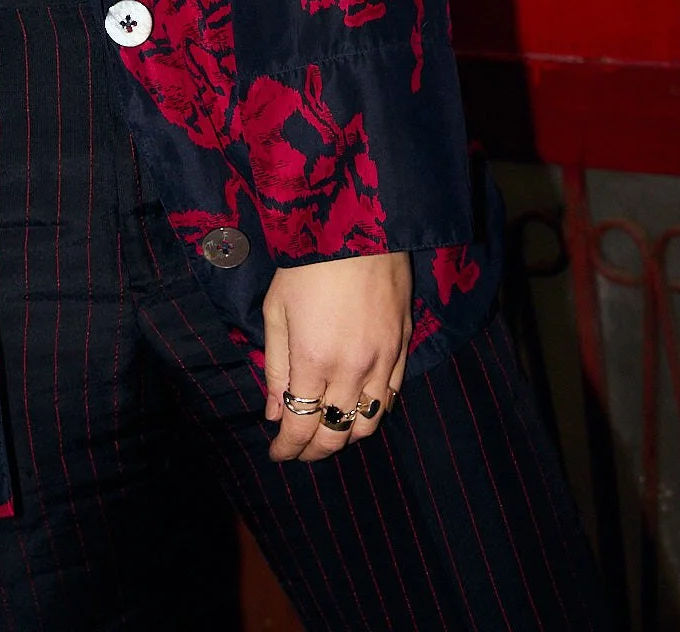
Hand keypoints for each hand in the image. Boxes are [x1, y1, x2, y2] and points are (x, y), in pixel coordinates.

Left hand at [261, 251, 411, 462]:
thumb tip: (274, 414)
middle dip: (314, 451)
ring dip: (346, 436)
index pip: (301, 427)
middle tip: (298, 450)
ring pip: (369, 424)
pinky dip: (374, 412)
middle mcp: (353, 370)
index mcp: (314, 361)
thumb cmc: (307, 263)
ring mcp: (384, 360)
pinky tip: (359, 409)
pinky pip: (392, 396)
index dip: (288, 449)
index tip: (276, 454)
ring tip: (327, 431)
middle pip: (336, 434)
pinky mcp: (404, 345)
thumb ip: (275, 367)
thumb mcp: (276, 310)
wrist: (358, 225)